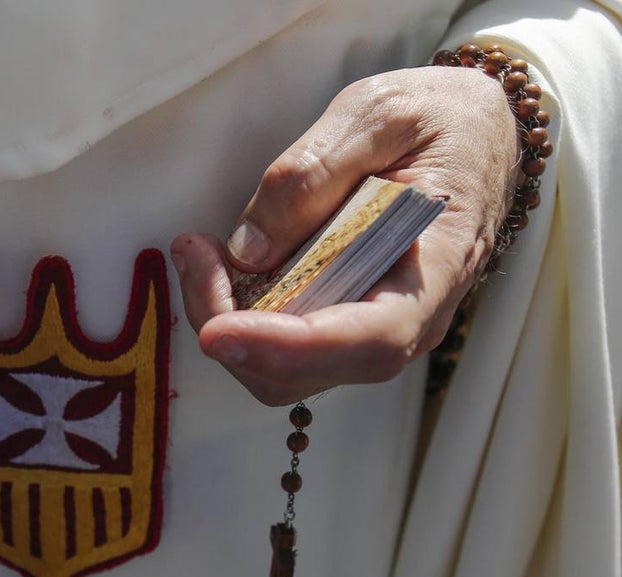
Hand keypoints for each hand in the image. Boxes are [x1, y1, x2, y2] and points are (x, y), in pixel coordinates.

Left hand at [171, 65, 519, 404]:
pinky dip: (236, 313)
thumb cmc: (438, 120)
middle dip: (231, 326)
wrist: (474, 134)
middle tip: (195, 251)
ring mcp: (371, 327)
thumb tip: (250, 249)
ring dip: (225, 319)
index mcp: (437, 268)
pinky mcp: (339, 320)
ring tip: (201, 249)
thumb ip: (313, 171)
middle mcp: (406, 319)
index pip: (368, 340)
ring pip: (282, 368)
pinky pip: (280, 342)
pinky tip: (220, 263)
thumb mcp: (379, 113)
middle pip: (306, 370)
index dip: (288, 347)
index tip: (219, 330)